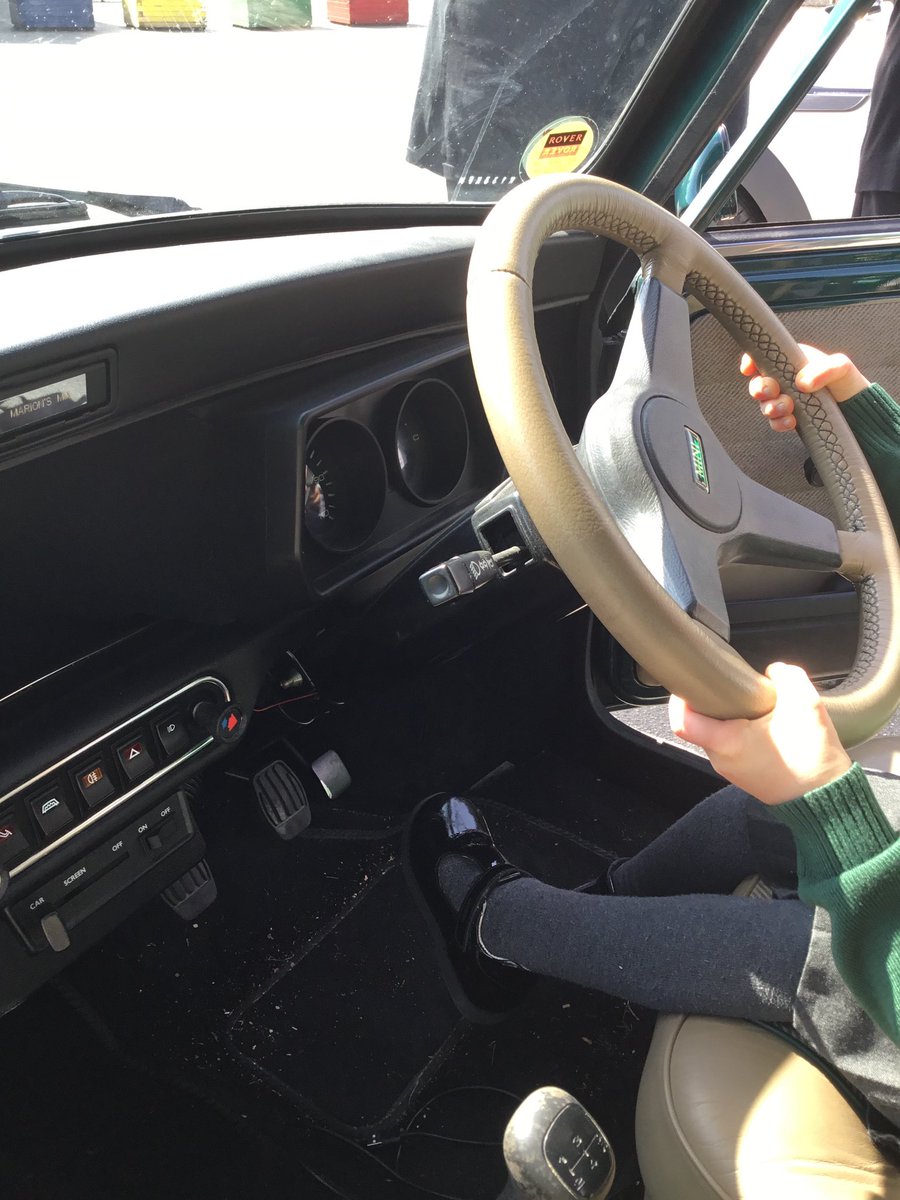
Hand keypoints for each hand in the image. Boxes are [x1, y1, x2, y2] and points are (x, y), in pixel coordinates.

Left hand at [668, 662, 851, 804]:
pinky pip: (733, 748)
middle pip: (701, 724)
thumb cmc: (812, 758)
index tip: (695, 683)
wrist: (826, 799)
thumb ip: (786, 676)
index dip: (682, 697)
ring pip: (718, 735)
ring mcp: (732, 770)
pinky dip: (742, 733)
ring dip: (731, 718)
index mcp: (727, 742)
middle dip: (714, 702)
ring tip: (755, 707)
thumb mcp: (806, 703)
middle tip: (732, 689)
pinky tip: (765, 725)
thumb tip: (774, 671)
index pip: (682, 721)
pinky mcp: (745, 775)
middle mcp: (722, 759)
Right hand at [740, 343, 869, 432]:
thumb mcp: (840, 367)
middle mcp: (784, 380)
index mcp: (790, 360)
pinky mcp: (788, 417)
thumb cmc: (845, 380)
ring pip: (764, 404)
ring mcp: (784, 399)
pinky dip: (779, 423)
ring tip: (786, 408)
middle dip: (759, 388)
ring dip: (770, 407)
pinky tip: (791, 421)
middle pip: (758, 383)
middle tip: (772, 391)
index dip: (751, 361)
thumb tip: (803, 382)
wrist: (854, 408)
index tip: (749, 369)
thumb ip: (824, 370)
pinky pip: (775, 422)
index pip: (763, 357)